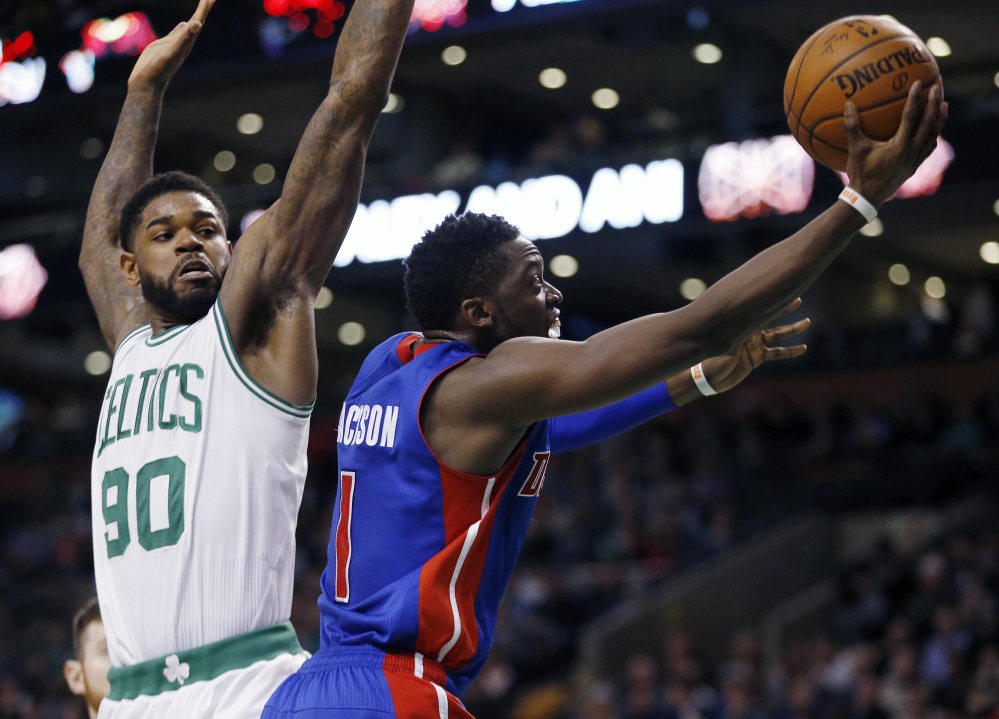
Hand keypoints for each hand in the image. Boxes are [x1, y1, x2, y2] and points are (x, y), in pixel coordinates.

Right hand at [127, 0, 215, 90]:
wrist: (147, 85)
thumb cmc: (158, 71)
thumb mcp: (171, 52)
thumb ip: (183, 38)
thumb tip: (197, 24)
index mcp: (186, 43)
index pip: (198, 22)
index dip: (204, 9)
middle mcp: (184, 43)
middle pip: (197, 22)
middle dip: (204, 9)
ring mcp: (175, 44)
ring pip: (189, 27)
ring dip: (196, 16)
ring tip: (202, 6)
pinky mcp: (165, 47)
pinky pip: (177, 34)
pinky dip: (182, 27)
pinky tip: (184, 24)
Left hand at [699, 298, 809, 393]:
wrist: (708, 379)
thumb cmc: (710, 359)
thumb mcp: (723, 344)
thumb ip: (736, 332)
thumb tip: (743, 320)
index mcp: (738, 323)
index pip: (757, 308)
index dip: (770, 299)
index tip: (783, 288)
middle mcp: (748, 331)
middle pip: (769, 316)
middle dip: (784, 307)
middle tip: (798, 297)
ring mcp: (753, 344)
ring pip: (777, 335)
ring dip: (792, 329)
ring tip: (807, 322)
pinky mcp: (756, 357)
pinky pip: (776, 353)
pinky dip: (789, 352)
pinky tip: (803, 348)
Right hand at [845, 80, 947, 205]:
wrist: (867, 198)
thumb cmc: (860, 173)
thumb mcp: (855, 149)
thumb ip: (852, 126)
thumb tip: (848, 104)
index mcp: (900, 146)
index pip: (910, 116)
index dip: (914, 98)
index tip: (917, 83)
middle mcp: (912, 151)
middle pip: (929, 123)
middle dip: (934, 104)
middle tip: (937, 87)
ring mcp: (915, 159)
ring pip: (933, 135)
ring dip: (939, 119)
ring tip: (944, 104)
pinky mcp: (914, 166)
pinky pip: (929, 147)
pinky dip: (933, 136)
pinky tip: (933, 130)